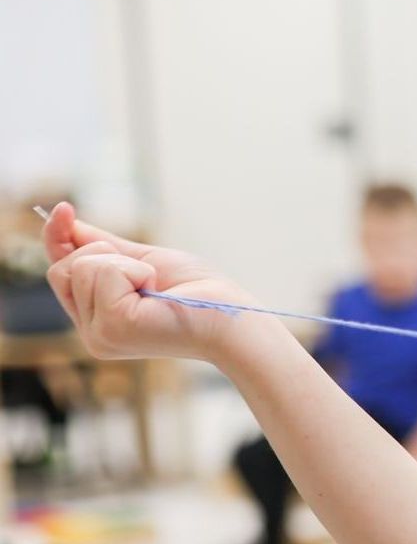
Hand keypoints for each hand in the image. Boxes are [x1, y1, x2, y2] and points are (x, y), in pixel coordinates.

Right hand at [41, 202, 254, 364]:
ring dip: (124, 264)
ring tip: (155, 287)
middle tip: (146, 274)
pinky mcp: (112, 328)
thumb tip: (68, 222)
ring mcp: (100, 335)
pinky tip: (155, 292)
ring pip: (80, 267)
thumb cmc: (199, 292)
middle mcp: (94, 333)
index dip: (57, 239)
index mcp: (100, 320)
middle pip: (63, 267)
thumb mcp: (144, 260)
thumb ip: (105, 247)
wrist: (231, 316)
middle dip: (104, 254)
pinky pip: (103, 273)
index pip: (61, 273)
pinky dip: (134, 271)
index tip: (64, 208)